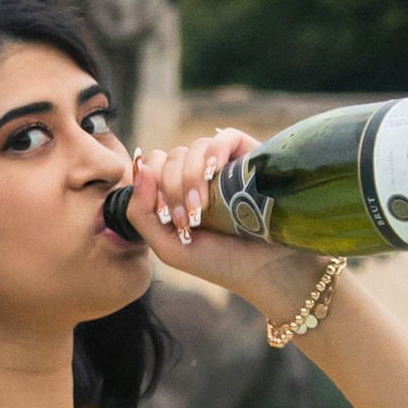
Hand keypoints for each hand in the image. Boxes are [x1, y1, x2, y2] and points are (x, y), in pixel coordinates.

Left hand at [124, 132, 327, 330]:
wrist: (267, 270)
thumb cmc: (220, 263)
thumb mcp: (168, 247)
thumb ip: (140, 213)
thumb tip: (141, 169)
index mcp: (177, 193)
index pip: (153, 166)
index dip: (152, 185)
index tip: (169, 217)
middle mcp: (199, 176)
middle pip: (171, 157)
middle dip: (173, 189)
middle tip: (190, 220)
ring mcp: (225, 166)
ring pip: (194, 148)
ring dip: (191, 177)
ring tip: (204, 209)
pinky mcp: (250, 159)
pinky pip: (225, 137)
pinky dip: (215, 150)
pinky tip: (214, 171)